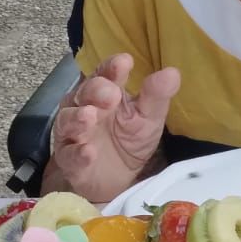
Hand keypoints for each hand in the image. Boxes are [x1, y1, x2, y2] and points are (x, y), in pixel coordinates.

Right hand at [51, 55, 180, 201]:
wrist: (117, 180)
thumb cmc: (130, 140)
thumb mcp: (149, 118)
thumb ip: (156, 96)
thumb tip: (172, 72)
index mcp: (106, 92)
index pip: (105, 73)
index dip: (112, 67)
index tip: (124, 62)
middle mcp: (85, 107)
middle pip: (84, 93)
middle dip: (96, 90)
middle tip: (111, 93)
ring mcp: (73, 133)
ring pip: (68, 120)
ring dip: (78, 118)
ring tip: (90, 116)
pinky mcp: (69, 160)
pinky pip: (69, 155)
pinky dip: (78, 153)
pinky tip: (88, 152)